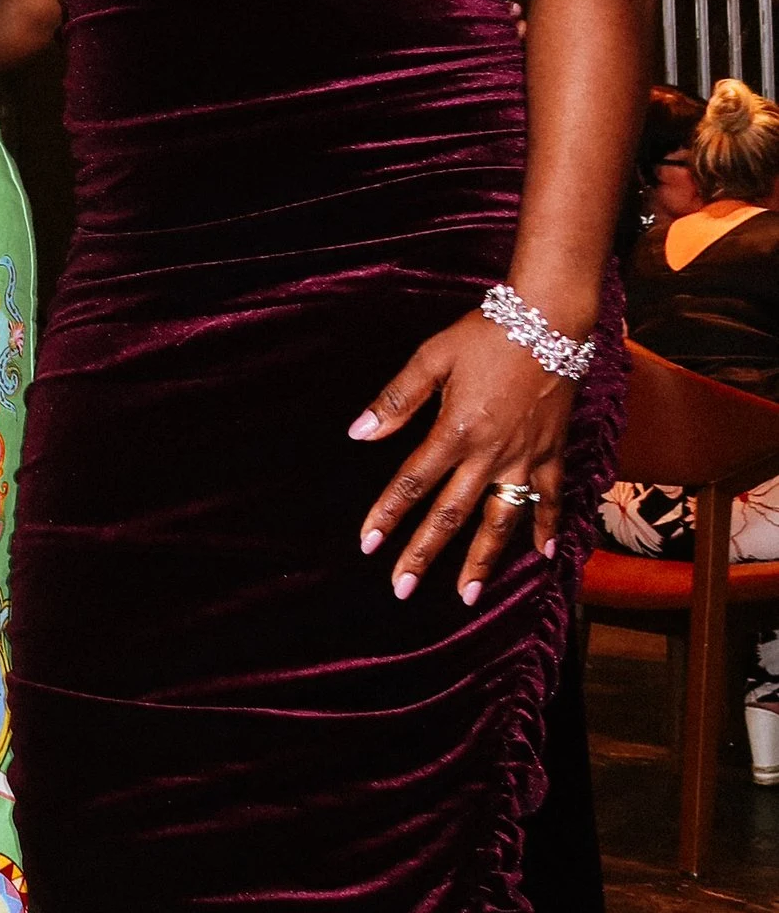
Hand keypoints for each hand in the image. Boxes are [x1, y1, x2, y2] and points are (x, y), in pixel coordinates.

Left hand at [350, 310, 576, 600]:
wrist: (549, 318)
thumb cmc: (485, 334)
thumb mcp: (431, 357)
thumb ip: (396, 400)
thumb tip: (358, 433)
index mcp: (454, 431)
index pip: (412, 483)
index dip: (388, 515)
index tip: (368, 545)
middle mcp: (489, 454)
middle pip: (451, 514)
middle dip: (424, 554)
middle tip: (401, 589)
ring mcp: (524, 457)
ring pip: (500, 519)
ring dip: (482, 560)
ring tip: (466, 594)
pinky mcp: (553, 451)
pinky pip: (550, 497)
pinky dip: (547, 526)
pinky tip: (543, 555)